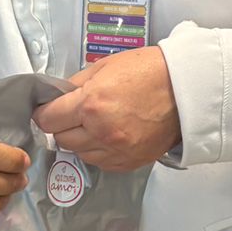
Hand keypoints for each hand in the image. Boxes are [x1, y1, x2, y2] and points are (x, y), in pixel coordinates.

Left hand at [32, 47, 180, 171]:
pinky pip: (100, 163)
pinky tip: (109, 135)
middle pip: (61, 139)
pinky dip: (99, 151)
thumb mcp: (104, 66)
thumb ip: (76, 84)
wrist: (187, 89)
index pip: (48, 119)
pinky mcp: (129, 162)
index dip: (44, 112)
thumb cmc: (148, 71)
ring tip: (95, 123)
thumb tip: (57, 98)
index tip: (48, 108)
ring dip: (80, 140)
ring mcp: (116, 151)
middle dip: (62, 126)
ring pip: (79, 153)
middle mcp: (100, 132)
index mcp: (91, 104)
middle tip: (72, 113)